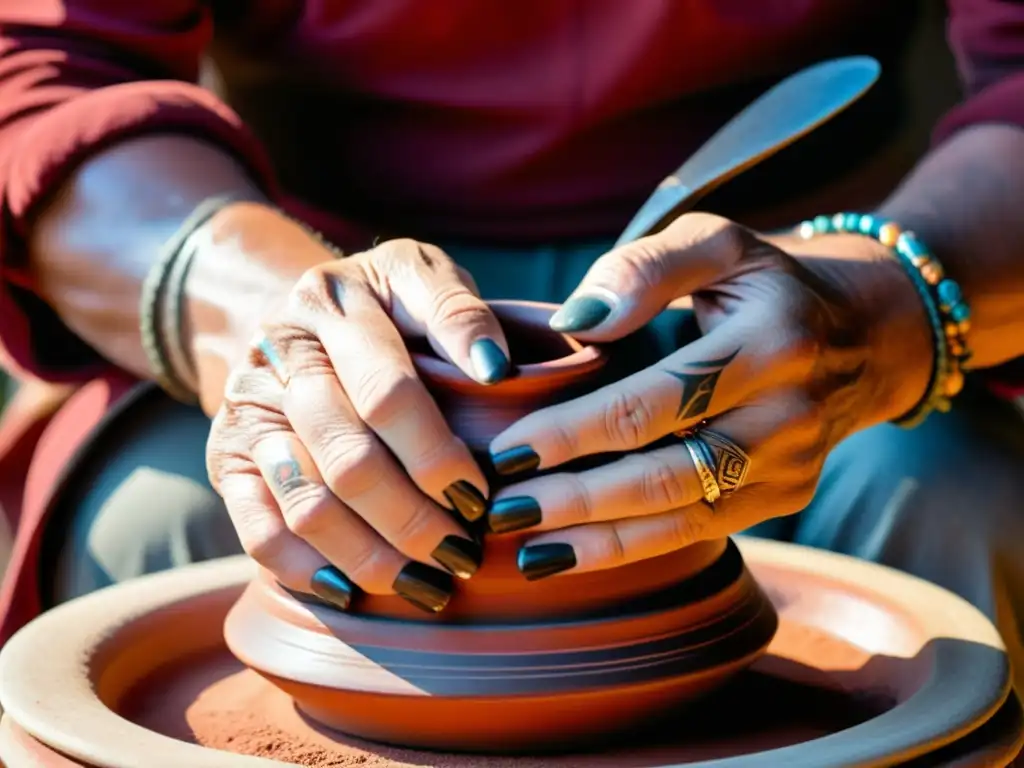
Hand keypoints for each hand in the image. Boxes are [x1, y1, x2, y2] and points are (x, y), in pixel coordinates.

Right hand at [207, 228, 510, 613]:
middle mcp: (281, 357)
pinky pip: (256, 529)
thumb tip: (496, 369)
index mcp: (334, 305)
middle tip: (464, 554)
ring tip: (429, 586)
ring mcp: (248, 412)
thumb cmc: (382, 304)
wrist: (293, 312)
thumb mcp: (419, 276)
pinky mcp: (228, 459)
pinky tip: (354, 592)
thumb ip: (458, 312)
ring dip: (371, 557)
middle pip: (347, 459)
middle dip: (413, 519)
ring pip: (306, 504)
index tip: (481, 496)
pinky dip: (305, 570)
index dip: (435, 453)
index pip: (386, 393)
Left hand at [487, 213, 933, 578]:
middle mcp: (790, 413)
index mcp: (772, 340)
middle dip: (575, 499)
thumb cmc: (763, 283)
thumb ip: (643, 270)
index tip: (506, 450)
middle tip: (500, 511)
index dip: (574, 432)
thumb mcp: (715, 243)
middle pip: (665, 473)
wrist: (861, 337)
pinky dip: (633, 546)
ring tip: (525, 550)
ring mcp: (793, 465)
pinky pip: (701, 531)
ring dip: (598, 540)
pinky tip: (573, 553)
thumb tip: (573, 324)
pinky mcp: (787, 496)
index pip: (653, 402)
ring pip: (682, 518)